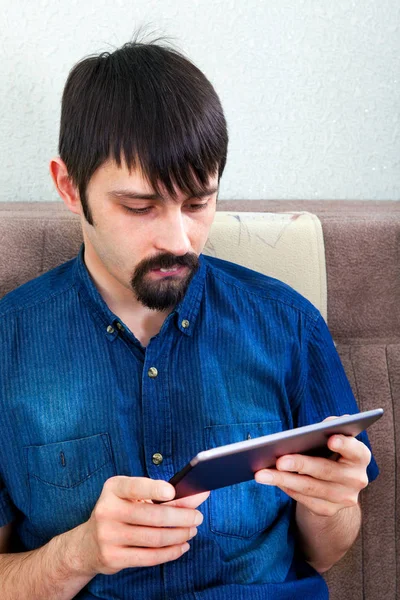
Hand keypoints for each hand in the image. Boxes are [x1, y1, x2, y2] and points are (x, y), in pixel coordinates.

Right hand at [76, 476, 208, 575]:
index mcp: (113, 488)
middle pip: (153, 515)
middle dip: (181, 516)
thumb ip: (164, 495)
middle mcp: (107, 510)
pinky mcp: (113, 557)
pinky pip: (149, 557)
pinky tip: (181, 546)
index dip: (154, 489)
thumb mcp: (135, 497)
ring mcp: (108, 536)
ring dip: (179, 534)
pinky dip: (170, 552)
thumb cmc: (120, 512)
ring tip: (191, 531)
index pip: (135, 486)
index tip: (172, 491)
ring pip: (154, 537)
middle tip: (198, 517)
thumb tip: (199, 494)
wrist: (88, 543)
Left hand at [255, 418, 370, 517]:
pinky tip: (272, 481)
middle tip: (278, 460)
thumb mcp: (331, 438)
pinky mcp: (329, 510)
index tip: (331, 439)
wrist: (334, 485)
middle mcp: (356, 478)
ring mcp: (344, 498)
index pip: (356, 450)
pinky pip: (304, 500)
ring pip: (310, 488)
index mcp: (360, 456)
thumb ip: (329, 429)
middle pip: (326, 471)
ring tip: (262, 474)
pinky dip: (287, 489)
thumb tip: (324, 425)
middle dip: (300, 464)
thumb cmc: (328, 452)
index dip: (345, 445)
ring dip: (284, 480)